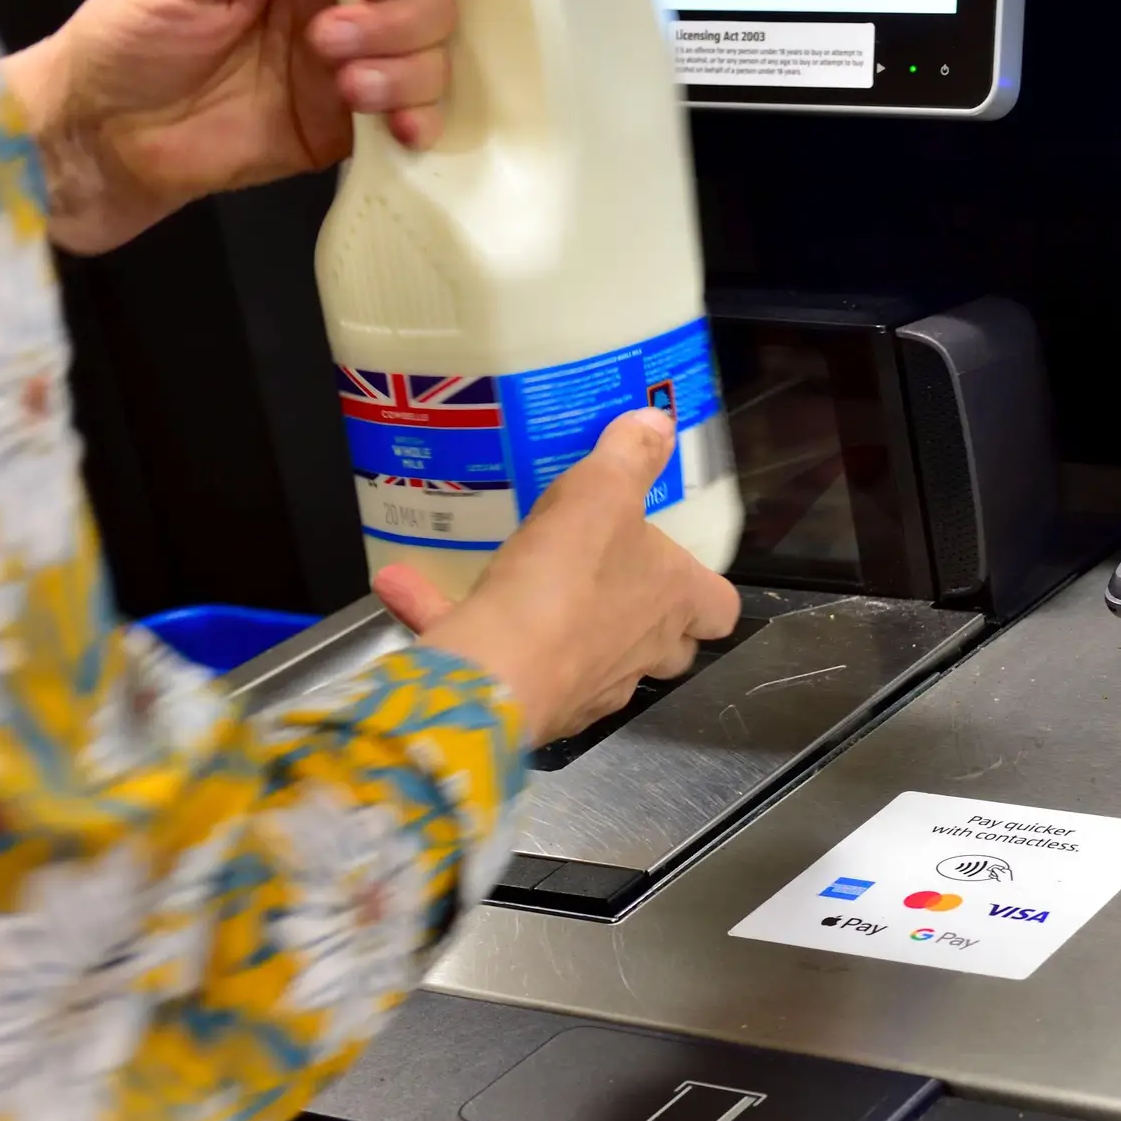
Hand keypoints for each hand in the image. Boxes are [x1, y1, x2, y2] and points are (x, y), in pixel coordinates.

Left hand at [0, 0, 453, 256]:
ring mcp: (349, 75)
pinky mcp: (347, 134)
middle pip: (426, 1)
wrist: (104, 135)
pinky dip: (423, 121)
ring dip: (405, 71)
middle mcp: (339, 11)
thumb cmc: (130, 36)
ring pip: (430, 60)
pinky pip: (416, 122)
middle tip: (329, 40)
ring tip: (346, 87)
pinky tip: (396, 128)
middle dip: (397, 19)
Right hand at [381, 413, 738, 743]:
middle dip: (635, 613)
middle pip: (659, 641)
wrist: (498, 671)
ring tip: (505, 575)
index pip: (717, 608)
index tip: (678, 564)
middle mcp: (641, 653)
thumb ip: (628, 457)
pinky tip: (403, 584)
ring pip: (580, 653)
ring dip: (545, 617)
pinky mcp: (528, 699)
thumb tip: (657, 422)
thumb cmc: (569, 580)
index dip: (703, 589)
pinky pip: (495, 655)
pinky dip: (453, 620)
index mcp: (674, 606)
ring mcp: (587, 683)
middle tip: (602, 573)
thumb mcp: (602, 494)